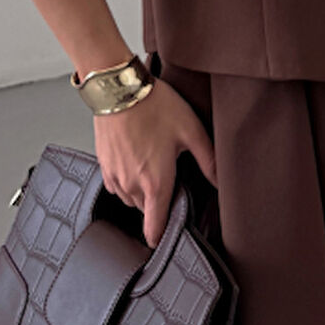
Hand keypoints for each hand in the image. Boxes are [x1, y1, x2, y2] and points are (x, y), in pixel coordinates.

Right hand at [92, 76, 217, 249]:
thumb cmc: (154, 106)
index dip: (162, 236)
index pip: (154, 228)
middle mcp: (132, 185)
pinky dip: (127, 179)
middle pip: (145, 211)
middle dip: (157, 203)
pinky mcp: (103, 164)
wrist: (118, 87)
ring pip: (130, 198)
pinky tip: (137, 158)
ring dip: (141, 192)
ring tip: (153, 165)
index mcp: (155, 182)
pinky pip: (116, 184)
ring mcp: (115, 175)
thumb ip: (208, 160)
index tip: (168, 236)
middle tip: (170, 180)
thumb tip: (221, 182)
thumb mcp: (191, 130)